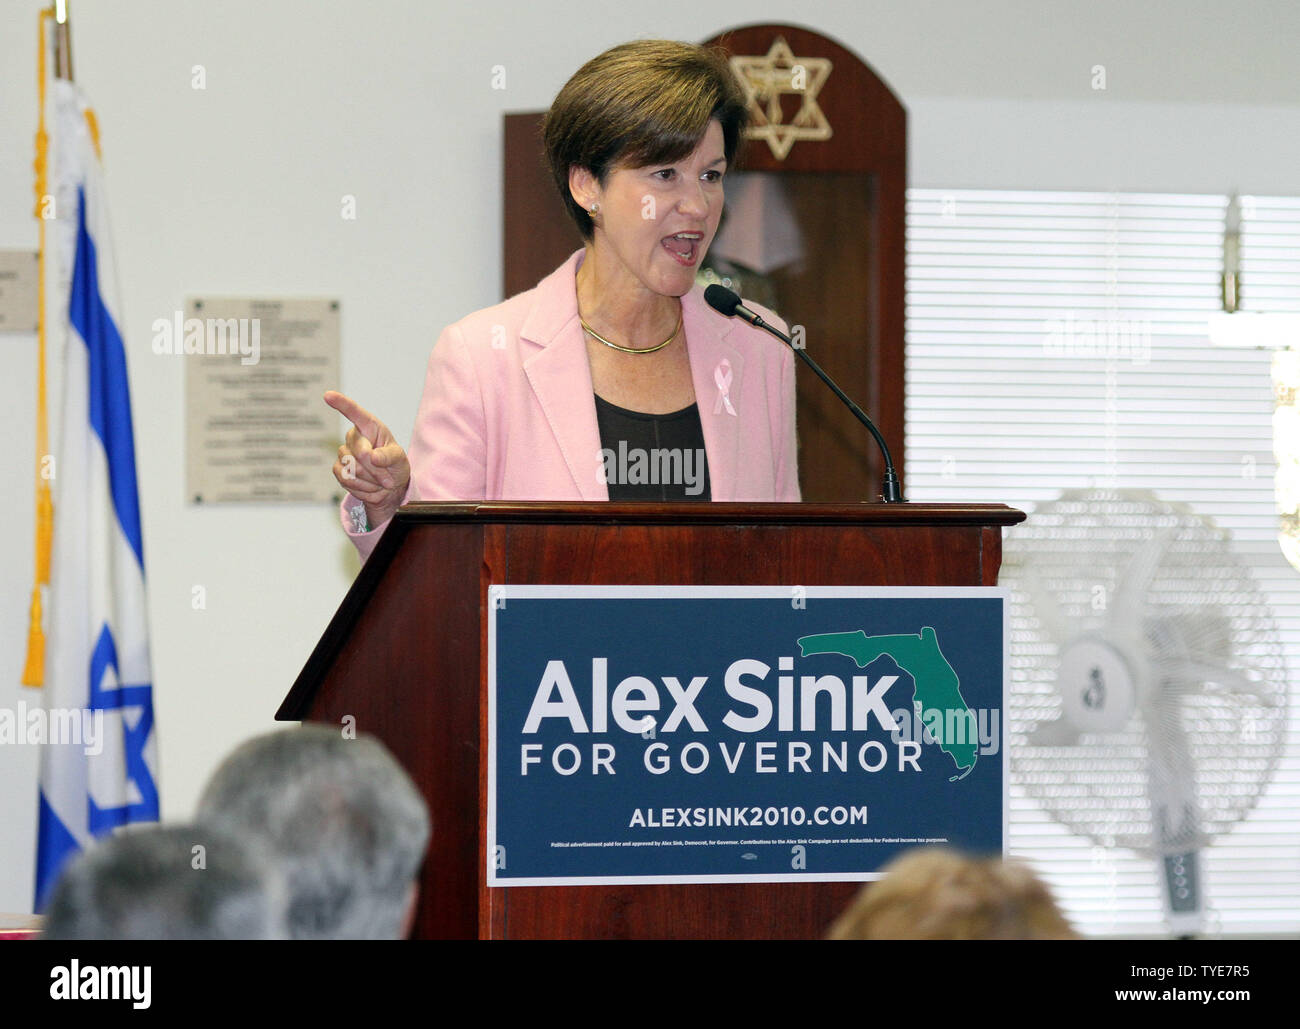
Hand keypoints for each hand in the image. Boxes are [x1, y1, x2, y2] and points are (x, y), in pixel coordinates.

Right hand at [325, 390, 410, 528]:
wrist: (389, 488)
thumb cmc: (395, 466)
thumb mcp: (399, 459)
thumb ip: (388, 456)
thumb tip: (372, 456)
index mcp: (370, 427)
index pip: (354, 412)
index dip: (341, 403)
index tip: (328, 395)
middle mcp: (354, 437)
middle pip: (359, 451)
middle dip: (376, 468)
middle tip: (388, 477)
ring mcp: (344, 454)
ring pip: (352, 467)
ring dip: (371, 478)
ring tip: (379, 480)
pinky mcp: (338, 470)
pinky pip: (347, 479)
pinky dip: (363, 486)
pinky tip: (370, 485)